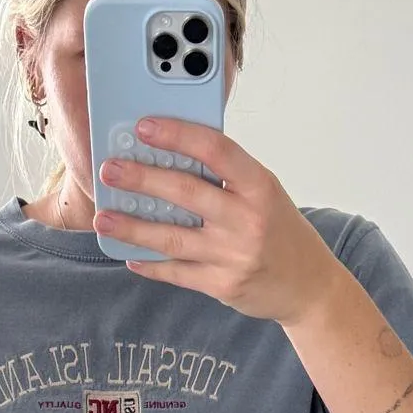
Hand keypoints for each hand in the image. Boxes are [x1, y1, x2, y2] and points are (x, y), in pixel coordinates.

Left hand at [93, 117, 335, 324]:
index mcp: (260, 186)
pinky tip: (129, 255)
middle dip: (142, 179)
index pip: (215, 150)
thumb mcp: (265, 194)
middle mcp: (248, 219)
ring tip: (104, 218)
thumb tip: (170, 154)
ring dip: (133, 227)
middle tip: (110, 170)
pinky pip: (178, 273)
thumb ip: (226, 177)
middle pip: (186, 193)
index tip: (144, 126)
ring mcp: (234, 255)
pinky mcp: (223, 285)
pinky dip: (151, 264)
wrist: (308, 286)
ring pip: (173, 238)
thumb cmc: (280, 231)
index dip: (178, 135)